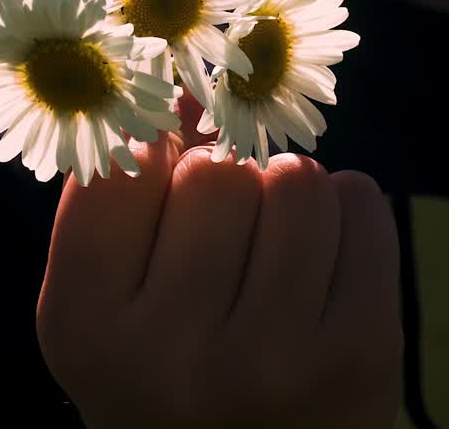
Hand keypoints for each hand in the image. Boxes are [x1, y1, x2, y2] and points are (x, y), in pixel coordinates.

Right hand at [36, 135, 402, 428]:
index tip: (168, 186)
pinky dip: (349, 216)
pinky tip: (327, 266)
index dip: (154, 157)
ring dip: (291, 194)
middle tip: (229, 239)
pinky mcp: (361, 354)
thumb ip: (126, 192)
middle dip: (228, 183)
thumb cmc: (171, 370)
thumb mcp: (113, 298)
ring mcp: (272, 358)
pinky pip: (362, 205)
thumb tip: (187, 78)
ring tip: (279, 250)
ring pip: (296, 178)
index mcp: (86, 328)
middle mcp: (170, 352)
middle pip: (217, 169)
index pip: (124, 165)